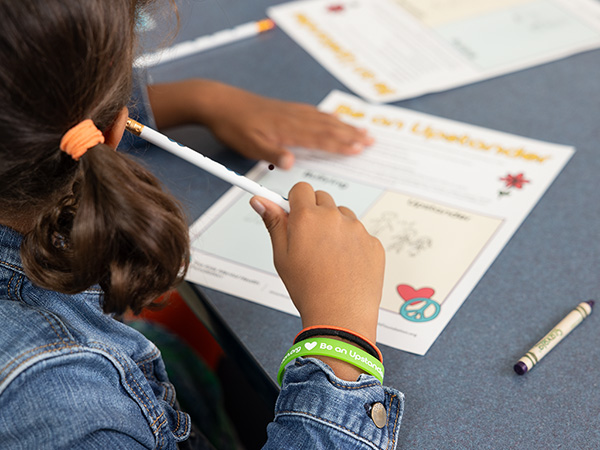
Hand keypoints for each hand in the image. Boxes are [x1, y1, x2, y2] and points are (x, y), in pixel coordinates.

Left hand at [147, 80, 373, 168]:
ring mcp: (292, 112)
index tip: (359, 149)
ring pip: (324, 118)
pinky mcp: (287, 109)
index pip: (321, 138)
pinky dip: (329, 116)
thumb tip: (291, 163)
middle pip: (329, 127)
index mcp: (288, 129)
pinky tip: (334, 117)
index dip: (342, 144)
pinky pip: (315, 112)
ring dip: (344, 125)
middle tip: (371, 140)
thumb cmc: (234, 126)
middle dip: (351, 134)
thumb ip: (273, 152)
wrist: (220, 102)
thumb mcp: (250, 145)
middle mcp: (294, 118)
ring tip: (362, 129)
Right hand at [250, 182, 383, 342]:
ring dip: (335, 226)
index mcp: (307, 217)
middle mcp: (334, 217)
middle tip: (309, 239)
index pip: (301, 189)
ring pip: (343, 215)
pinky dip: (353, 244)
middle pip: (322, 198)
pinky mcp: (373, 243)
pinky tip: (345, 266)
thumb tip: (260, 200)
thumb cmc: (308, 288)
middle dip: (314, 212)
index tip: (293, 213)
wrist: (340, 315)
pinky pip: (360, 234)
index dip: (295, 201)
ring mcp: (357, 229)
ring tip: (328, 257)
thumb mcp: (282, 256)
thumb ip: (273, 222)